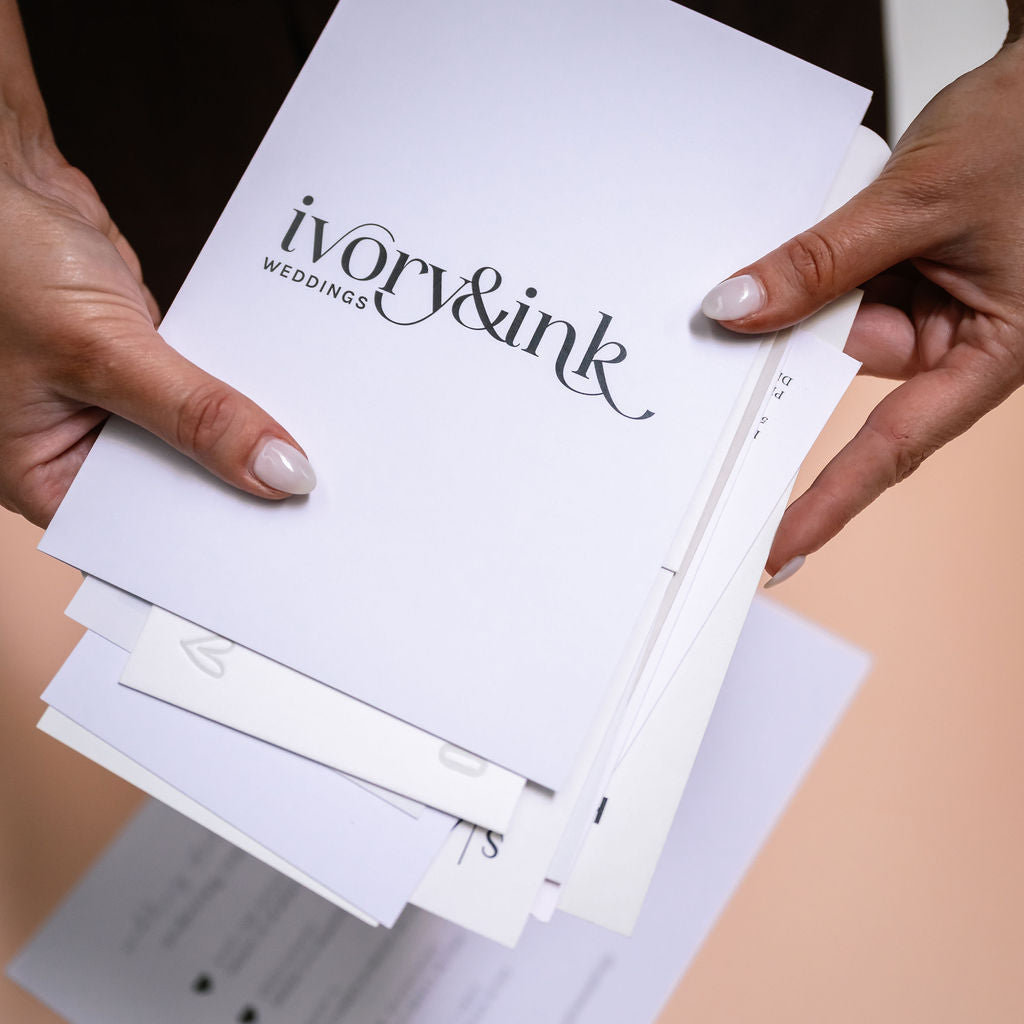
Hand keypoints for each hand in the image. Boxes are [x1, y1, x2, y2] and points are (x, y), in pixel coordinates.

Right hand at [0, 152, 315, 527]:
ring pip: (200, 440)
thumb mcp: (101, 351)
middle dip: (238, 484)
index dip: (209, 540)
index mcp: (44, 476)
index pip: (142, 535)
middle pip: (179, 490)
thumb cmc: (4, 260)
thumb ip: (194, 415)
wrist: (4, 181)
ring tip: (311, 454)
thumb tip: (276, 471)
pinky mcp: (147, 370)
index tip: (280, 542)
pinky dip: (237, 393)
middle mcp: (81, 450)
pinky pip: (206, 394)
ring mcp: (118, 409)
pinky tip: (284, 400)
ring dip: (245, 434)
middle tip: (310, 495)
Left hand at [701, 38, 1023, 579]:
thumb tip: (740, 307)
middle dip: (798, 349)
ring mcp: (936, 305)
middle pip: (856, 370)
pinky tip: (801, 246)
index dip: (832, 501)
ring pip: (843, 322)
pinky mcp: (912, 272)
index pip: (896, 446)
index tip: (778, 546)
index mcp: (996, 351)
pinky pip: (846, 285)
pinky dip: (816, 269)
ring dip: (808, 292)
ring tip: (796, 251)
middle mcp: (963, 338)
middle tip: (732, 346)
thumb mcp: (915, 203)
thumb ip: (823, 262)